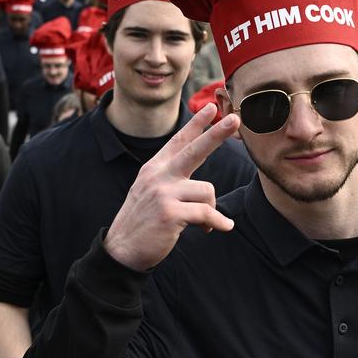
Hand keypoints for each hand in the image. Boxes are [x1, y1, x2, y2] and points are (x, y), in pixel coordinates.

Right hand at [104, 105, 239, 271]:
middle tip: (235, 118)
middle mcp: (158, 176)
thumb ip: (172, 180)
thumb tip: (206, 185)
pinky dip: (218, 223)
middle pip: (194, 150)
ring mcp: (163, 193)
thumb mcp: (151, 192)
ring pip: (207, 191)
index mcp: (154, 168)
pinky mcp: (170, 213)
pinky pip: (207, 214)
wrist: (122, 249)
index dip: (196, 124)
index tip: (212, 107)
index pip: (179, 141)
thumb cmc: (143, 222)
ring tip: (203, 222)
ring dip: (211, 209)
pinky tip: (220, 228)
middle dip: (216, 133)